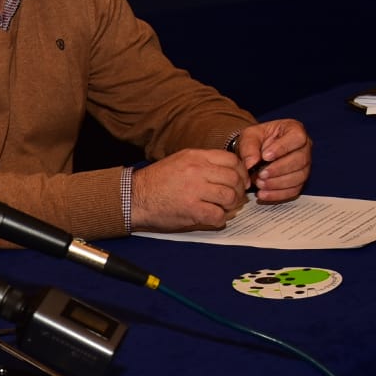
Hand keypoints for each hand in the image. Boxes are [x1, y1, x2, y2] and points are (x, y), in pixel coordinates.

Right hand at [130, 148, 249, 231]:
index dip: (241, 172)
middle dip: (239, 190)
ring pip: (230, 197)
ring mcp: (194, 190)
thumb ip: (202, 163)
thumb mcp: (179, 161)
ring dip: (231, 206)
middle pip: (234, 179)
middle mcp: (197, 171)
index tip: (239, 181)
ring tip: (223, 208)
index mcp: (195, 157)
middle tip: (234, 198)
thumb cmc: (156, 182)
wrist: (134, 198)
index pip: (232, 160)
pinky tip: (213, 218)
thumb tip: (227, 172)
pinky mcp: (191, 210)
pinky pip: (218, 215)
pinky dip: (220, 219)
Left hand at [233, 119, 311, 202]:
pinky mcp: (299, 181)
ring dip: (278, 183)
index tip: (265, 156)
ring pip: (299, 177)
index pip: (297, 138)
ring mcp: (304, 165)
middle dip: (279, 169)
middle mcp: (304, 148)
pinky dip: (278, 194)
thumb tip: (251, 164)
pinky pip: (294, 190)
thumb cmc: (256, 140)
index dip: (282, 148)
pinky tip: (263, 194)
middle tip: (260, 174)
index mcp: (295, 130)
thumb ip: (249, 147)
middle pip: (300, 160)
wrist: (255, 151)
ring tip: (259, 184)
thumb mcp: (249, 136)